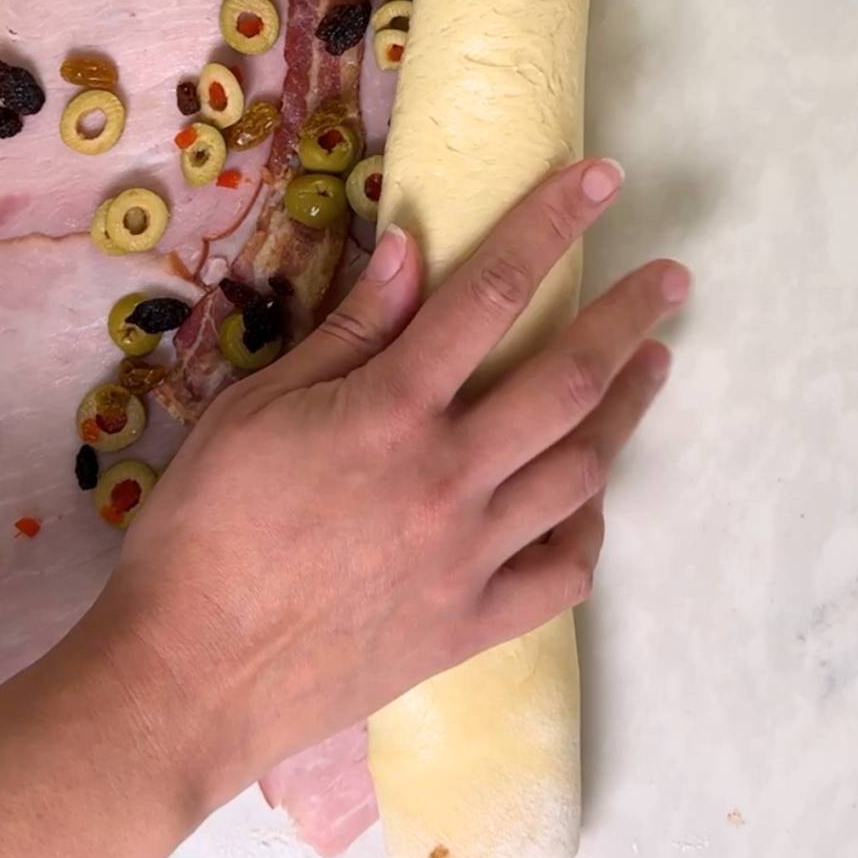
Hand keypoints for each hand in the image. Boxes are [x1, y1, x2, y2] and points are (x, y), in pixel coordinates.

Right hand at [88, 159, 683, 811]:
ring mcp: (470, 557)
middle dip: (629, 318)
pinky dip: (587, 529)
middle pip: (570, 380)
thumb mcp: (259, 405)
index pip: (492, 292)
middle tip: (671, 280)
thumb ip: (350, 329)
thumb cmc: (205, 526)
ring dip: (628, 409)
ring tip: (654, 365)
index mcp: (393, 410)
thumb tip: (412, 247)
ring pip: (582, 471)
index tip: (601, 180)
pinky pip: (562, 574)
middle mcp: (450, 476)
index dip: (551, 224)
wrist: (186, 677)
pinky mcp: (472, 626)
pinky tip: (591, 497)